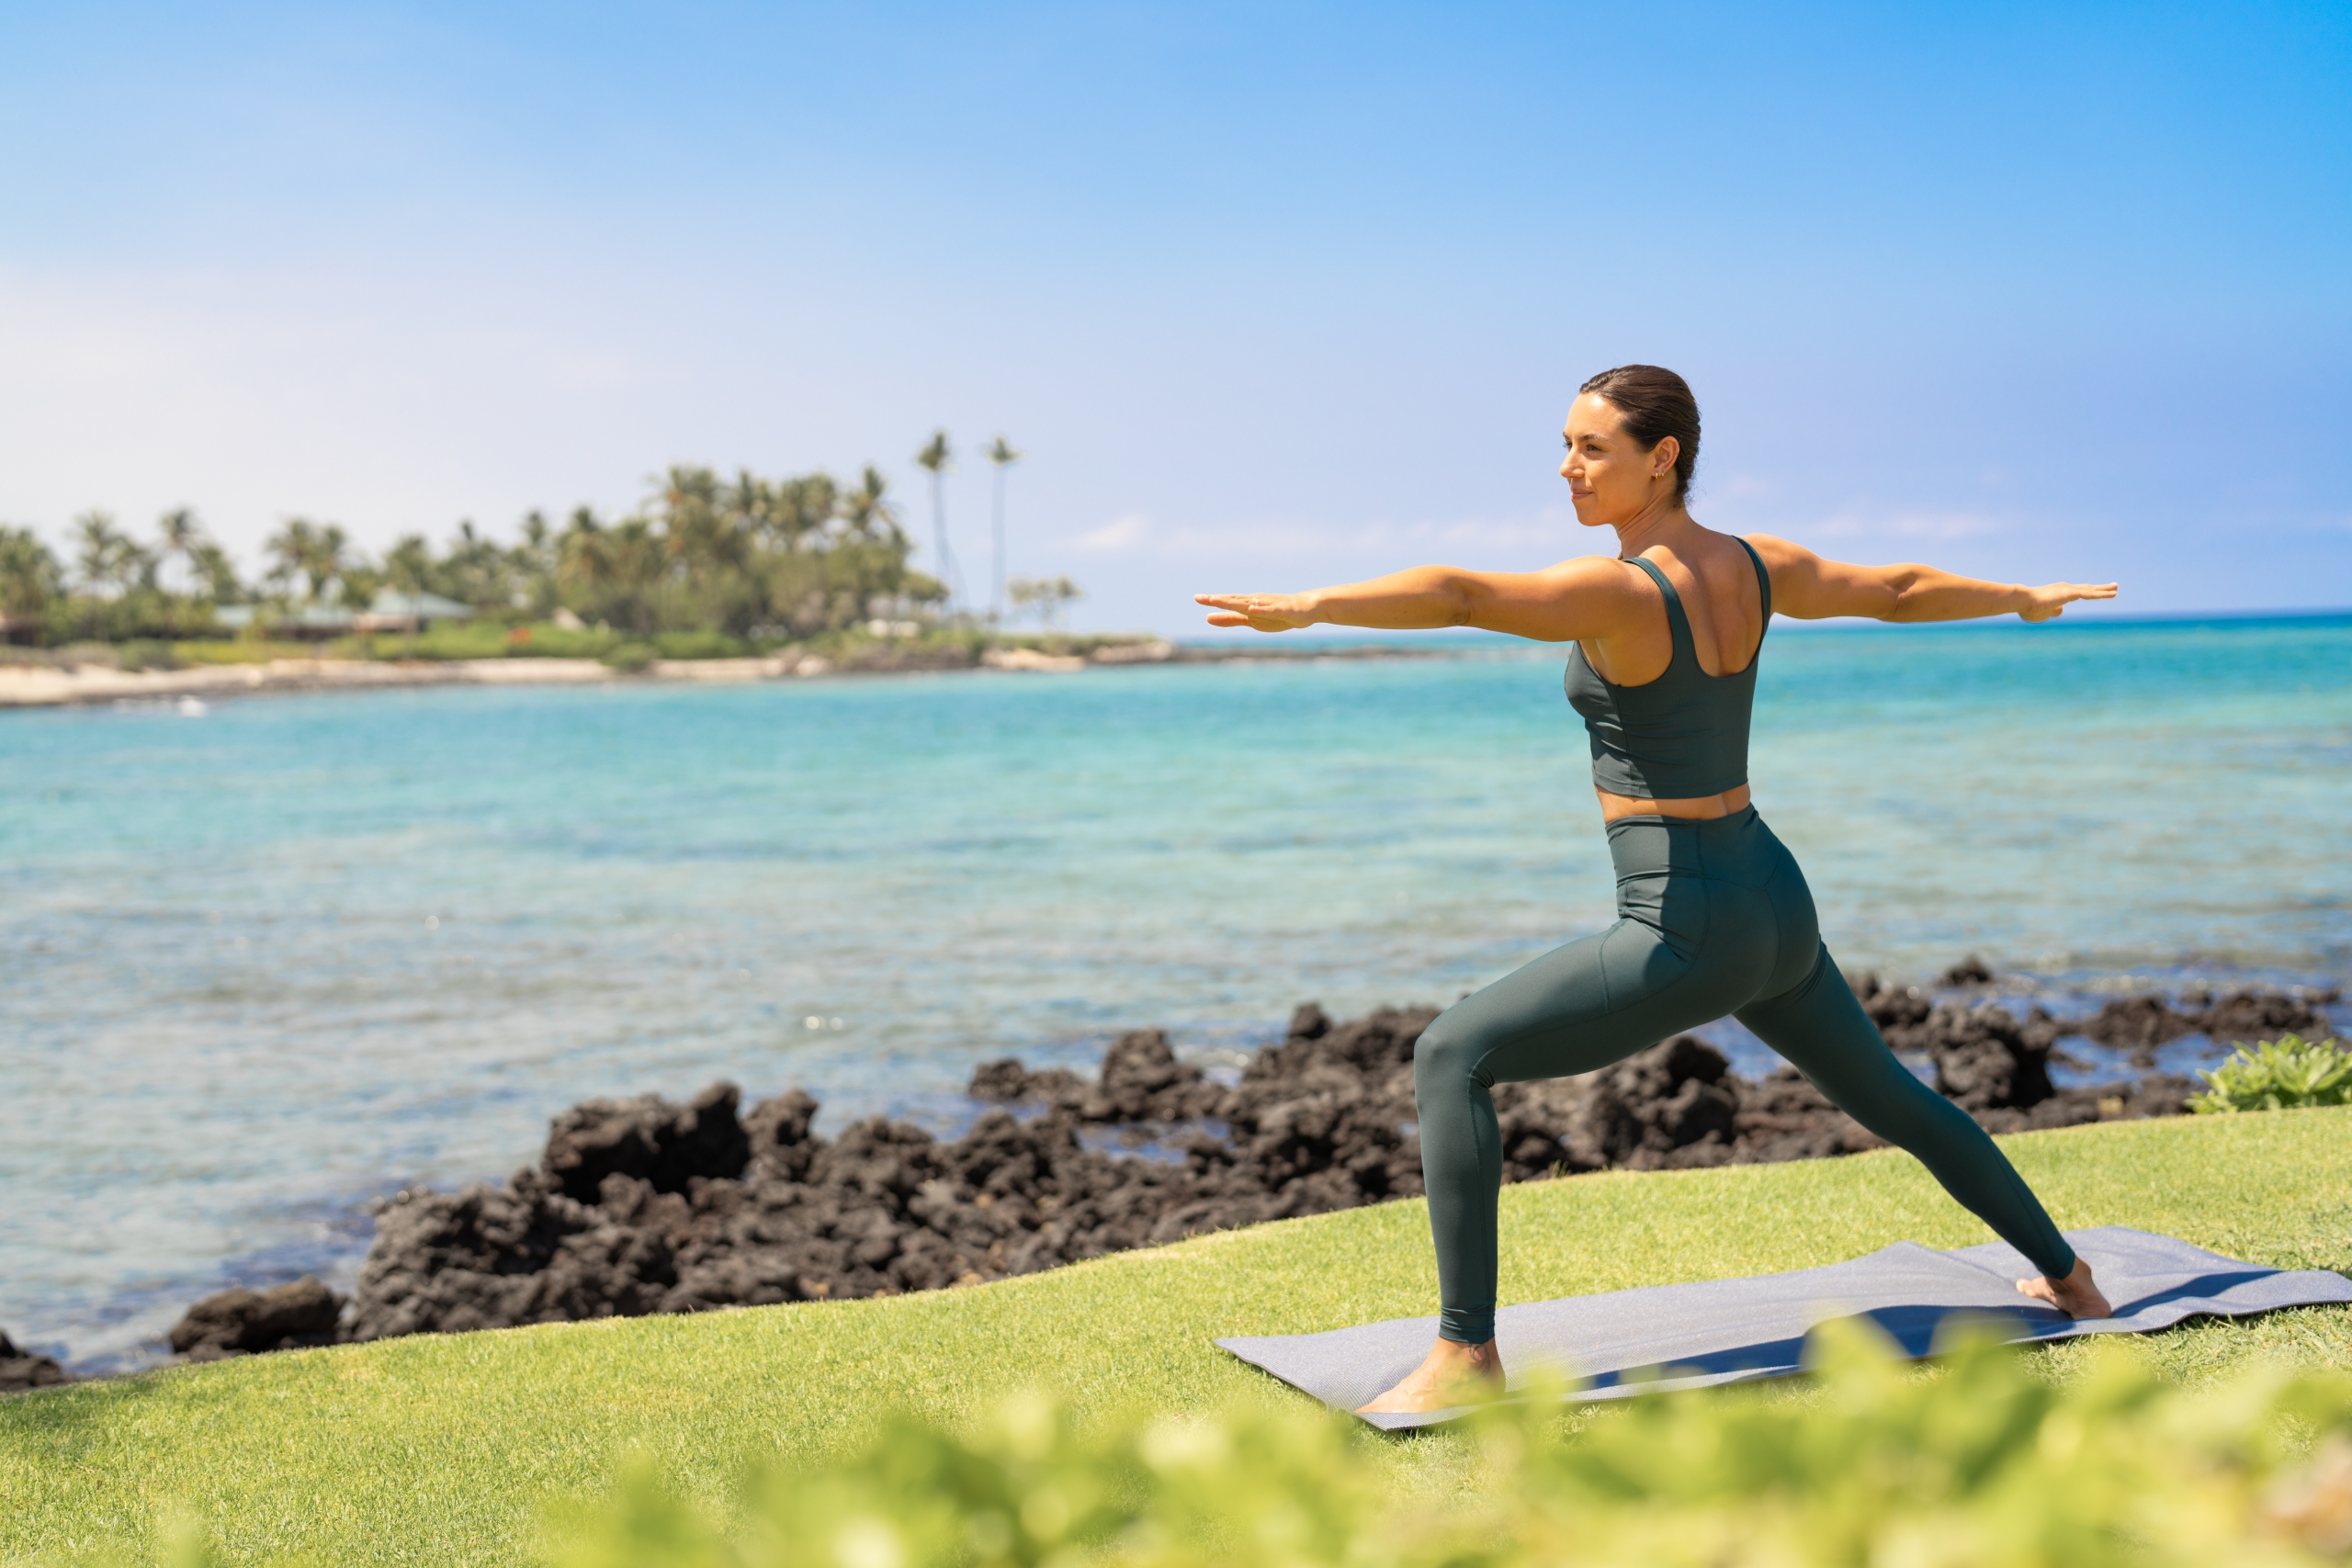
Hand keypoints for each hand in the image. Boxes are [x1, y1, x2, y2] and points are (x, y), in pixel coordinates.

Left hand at [1195, 592, 1315, 631]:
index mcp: (1247, 604)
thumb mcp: (1250, 621)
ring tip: (1220, 601)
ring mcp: (1269, 605)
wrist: (1306, 608)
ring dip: (1235, 602)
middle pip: (1235, 600)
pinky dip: (1260, 610)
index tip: (1197, 598)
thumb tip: (1206, 618)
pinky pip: (1270, 610)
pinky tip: (1251, 609)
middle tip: (1203, 598)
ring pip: (1249, 604)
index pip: (1228, 601)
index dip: (1213, 600)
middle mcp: (1256, 601)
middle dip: (1220, 600)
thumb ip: (1229, 619)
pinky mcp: (1283, 610)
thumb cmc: (1277, 614)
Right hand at [2018, 582, 2117, 622]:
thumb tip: (2060, 611)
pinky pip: (2091, 594)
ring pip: (2091, 590)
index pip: (2075, 593)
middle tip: (2112, 586)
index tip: (2090, 595)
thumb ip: (2051, 612)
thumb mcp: (2042, 614)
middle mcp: (2064, 588)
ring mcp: (2068, 590)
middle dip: (2099, 588)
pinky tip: (2113, 594)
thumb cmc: (2028, 608)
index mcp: (2057, 593)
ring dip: (2105, 589)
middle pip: (2086, 588)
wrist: (2023, 600)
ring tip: (2116, 588)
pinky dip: (2103, 594)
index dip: (2084, 594)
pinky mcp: (2071, 593)